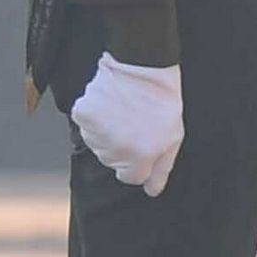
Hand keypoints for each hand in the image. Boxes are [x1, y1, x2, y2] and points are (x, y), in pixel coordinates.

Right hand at [70, 55, 184, 195]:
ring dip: (106, 135)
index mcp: (140, 156)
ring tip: (120, 114)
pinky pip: (84, 126)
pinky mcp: (83, 114)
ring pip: (96, 145)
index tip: (141, 147)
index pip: (130, 178)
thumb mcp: (174, 138)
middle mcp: (116, 148)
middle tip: (133, 127)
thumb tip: (151, 190)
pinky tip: (108, 106)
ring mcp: (97, 131)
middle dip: (121, 149)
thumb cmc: (162, 101)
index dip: (138, 164)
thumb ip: (162, 167)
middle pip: (111, 162)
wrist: (142, 67)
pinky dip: (93, 118)